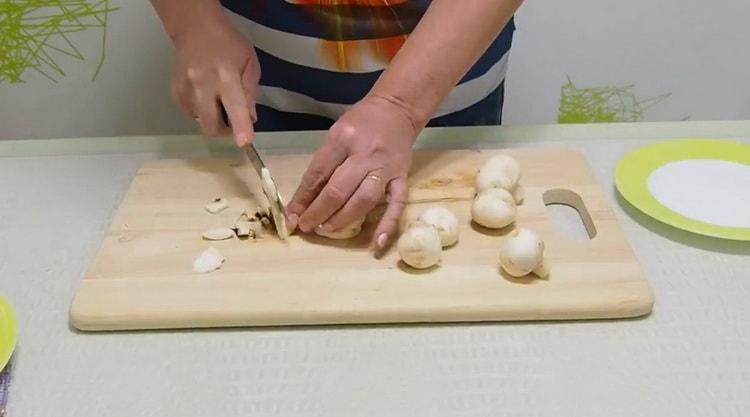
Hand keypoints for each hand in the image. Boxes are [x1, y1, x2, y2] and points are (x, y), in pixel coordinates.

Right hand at [171, 21, 258, 145]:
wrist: (195, 28)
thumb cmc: (228, 44)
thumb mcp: (249, 64)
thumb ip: (250, 93)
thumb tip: (250, 119)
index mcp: (226, 76)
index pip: (234, 106)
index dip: (240, 127)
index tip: (245, 143)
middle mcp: (202, 85)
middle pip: (211, 125)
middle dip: (225, 131)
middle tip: (233, 120)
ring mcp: (185, 90)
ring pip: (201, 122)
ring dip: (213, 119)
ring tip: (218, 99)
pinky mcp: (175, 93)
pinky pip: (192, 114)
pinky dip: (202, 111)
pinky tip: (206, 95)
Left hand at [287, 95, 419, 249]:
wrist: (396, 110)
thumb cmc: (361, 122)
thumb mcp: (336, 134)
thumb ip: (323, 164)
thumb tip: (304, 199)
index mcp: (343, 138)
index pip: (318, 173)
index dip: (303, 198)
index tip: (292, 216)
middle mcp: (365, 154)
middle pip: (339, 189)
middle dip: (319, 212)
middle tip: (306, 226)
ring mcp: (386, 167)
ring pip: (364, 199)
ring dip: (343, 219)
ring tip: (327, 229)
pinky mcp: (402, 177)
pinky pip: (397, 204)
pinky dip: (388, 225)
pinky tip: (377, 242)